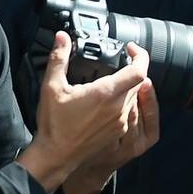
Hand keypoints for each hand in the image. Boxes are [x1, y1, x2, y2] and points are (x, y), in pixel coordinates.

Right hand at [19, 34, 152, 191]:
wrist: (56, 156)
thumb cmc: (54, 124)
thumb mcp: (51, 87)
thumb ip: (59, 59)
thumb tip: (62, 37)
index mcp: (106, 94)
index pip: (139, 71)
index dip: (141, 55)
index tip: (131, 49)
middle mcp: (119, 108)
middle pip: (138, 81)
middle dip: (131, 68)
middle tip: (119, 61)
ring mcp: (121, 121)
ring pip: (135, 96)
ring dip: (128, 85)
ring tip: (111, 79)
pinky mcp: (119, 131)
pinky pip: (129, 110)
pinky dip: (123, 100)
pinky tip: (107, 100)